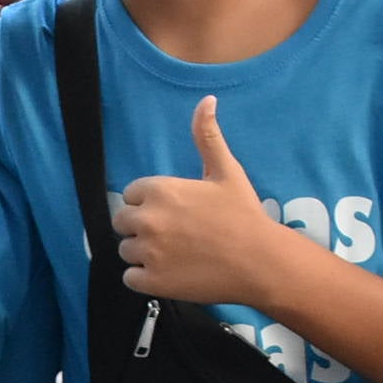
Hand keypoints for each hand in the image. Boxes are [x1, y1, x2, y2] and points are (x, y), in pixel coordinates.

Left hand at [113, 97, 290, 308]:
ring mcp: (148, 252)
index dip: (149, 203)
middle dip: (141, 227)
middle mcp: (147, 220)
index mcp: (159, 190)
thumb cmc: (244, 215)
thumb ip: (207, 136)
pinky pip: (130, 278)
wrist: (260, 261)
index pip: (132, 194)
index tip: (173, 213)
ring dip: (142, 253)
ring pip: (126, 251)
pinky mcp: (151, 281)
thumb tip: (207, 100)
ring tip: (173, 255)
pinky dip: (144, 277)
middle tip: (173, 235)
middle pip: (123, 222)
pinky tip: (168, 273)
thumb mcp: (226, 171)